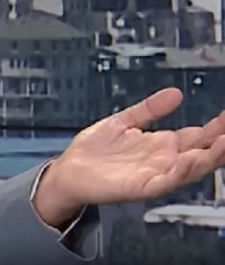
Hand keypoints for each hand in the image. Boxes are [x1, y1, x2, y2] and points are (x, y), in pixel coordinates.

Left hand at [33, 87, 224, 227]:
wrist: (70, 170)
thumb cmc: (94, 150)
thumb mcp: (124, 120)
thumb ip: (149, 108)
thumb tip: (175, 93)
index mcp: (161, 144)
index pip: (198, 135)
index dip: (216, 127)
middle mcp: (163, 160)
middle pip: (201, 151)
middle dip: (220, 141)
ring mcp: (155, 174)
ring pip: (191, 168)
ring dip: (209, 157)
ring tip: (224, 143)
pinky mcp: (142, 186)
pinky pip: (167, 180)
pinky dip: (181, 170)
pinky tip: (191, 159)